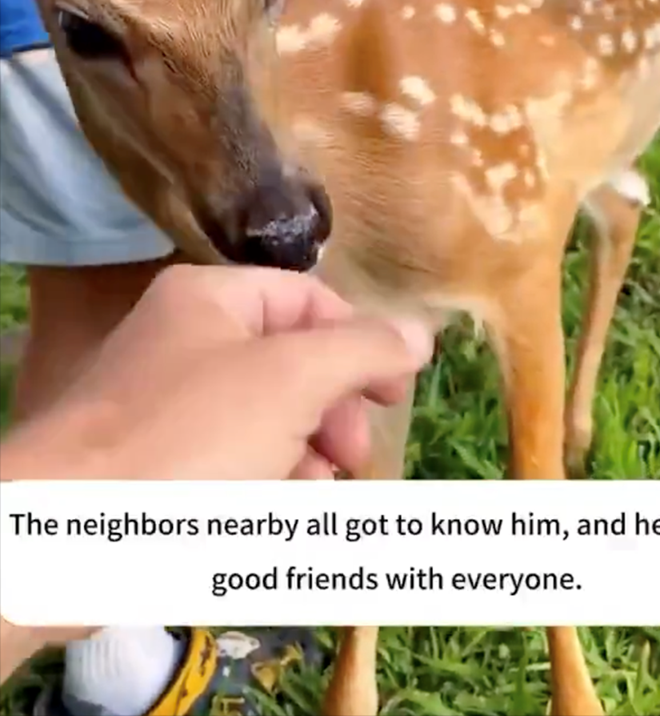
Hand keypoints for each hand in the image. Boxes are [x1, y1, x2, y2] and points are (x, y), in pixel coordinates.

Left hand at [0, 264, 432, 484]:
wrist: (67, 532)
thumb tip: (419, 332)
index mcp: (210, 299)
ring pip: (264, 419)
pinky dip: (265, 482)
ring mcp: (168, 408)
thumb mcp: (290, 380)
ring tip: (321, 487)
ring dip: (306, 451)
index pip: (308, 299)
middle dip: (335, 407)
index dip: (361, 339)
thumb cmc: (187, 437)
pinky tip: (281, 511)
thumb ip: (362, 349)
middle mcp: (186, 342)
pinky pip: (230, 462)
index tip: (398, 389)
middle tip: (355, 453)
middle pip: (289, 362)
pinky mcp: (157, 469)